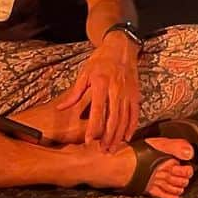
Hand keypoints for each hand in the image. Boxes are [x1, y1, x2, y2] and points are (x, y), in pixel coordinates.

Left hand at [55, 33, 141, 150]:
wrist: (121, 47)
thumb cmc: (100, 60)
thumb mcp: (84, 72)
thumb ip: (75, 92)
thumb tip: (62, 107)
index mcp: (102, 83)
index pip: (98, 109)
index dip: (94, 126)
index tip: (89, 140)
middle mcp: (116, 89)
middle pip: (113, 117)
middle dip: (108, 136)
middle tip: (103, 151)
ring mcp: (127, 92)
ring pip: (125, 118)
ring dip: (119, 135)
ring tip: (112, 149)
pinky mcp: (135, 93)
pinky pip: (135, 113)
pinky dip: (132, 126)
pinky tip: (127, 137)